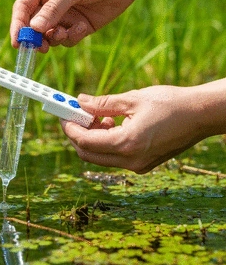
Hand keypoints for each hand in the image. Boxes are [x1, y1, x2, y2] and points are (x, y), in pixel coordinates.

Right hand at [10, 0, 138, 51]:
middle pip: (33, 26)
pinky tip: (83, 28)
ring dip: (55, 39)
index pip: (23, 8)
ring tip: (65, 33)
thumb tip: (34, 28)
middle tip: (40, 48)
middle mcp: (51, 2)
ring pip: (50, 36)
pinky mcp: (78, 26)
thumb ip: (54, 8)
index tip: (17, 42)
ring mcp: (65, 15)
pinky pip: (68, 39)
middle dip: (35, 38)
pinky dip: (72, 37)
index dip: (18, 25)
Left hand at [60, 86, 212, 173]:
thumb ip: (102, 104)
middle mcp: (131, 161)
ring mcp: (137, 166)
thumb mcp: (132, 99)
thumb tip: (80, 102)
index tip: (62, 114)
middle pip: (88, 154)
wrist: (201, 115)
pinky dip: (105, 142)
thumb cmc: (171, 103)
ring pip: (100, 156)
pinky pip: (114, 157)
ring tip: (97, 116)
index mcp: (127, 144)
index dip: (69, 128)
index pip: (85, 142)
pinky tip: (111, 124)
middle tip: (74, 115)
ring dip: (91, 138)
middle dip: (77, 134)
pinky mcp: (143, 164)